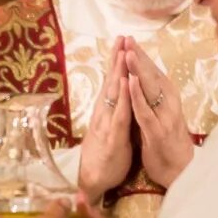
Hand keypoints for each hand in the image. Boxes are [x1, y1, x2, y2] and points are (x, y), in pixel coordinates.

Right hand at [77, 40, 135, 203]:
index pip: (113, 83)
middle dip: (117, 59)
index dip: (117, 63)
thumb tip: (121, 96)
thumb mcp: (111, 129)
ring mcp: (107, 123)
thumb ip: (116, 112)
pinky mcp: (112, 137)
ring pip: (114, 94)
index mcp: (107, 111)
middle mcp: (104, 113)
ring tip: (123, 53)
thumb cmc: (104, 155)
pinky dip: (123, 99)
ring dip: (118, 73)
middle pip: (111, 82)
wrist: (92, 180)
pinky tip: (126, 85)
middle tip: (121, 37)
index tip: (122, 42)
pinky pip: (119, 115)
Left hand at [123, 41, 195, 188]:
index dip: (142, 57)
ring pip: (149, 90)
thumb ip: (155, 100)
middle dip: (139, 57)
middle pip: (152, 76)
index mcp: (168, 101)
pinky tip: (130, 82)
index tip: (129, 40)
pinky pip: (145, 112)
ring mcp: (163, 118)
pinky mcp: (157, 133)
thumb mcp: (162, 117)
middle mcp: (168, 105)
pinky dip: (137, 96)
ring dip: (138, 71)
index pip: (153, 74)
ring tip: (128, 53)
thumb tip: (147, 81)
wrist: (181, 172)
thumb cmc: (169, 144)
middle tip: (127, 38)